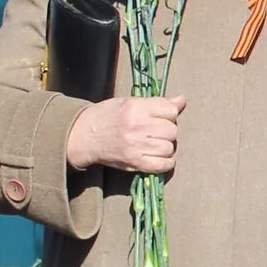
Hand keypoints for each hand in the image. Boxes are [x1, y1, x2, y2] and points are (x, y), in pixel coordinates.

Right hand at [66, 94, 182, 174]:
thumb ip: (157, 103)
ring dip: (166, 146)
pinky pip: (163, 165)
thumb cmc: (107, 115)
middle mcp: (138, 127)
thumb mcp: (130, 102)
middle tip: (155, 131)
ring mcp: (137, 147)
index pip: (171, 110)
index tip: (160, 116)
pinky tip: (159, 157)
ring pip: (169, 147)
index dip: (168, 113)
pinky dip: (166, 162)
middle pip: (172, 130)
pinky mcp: (135, 163)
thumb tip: (182, 100)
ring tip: (154, 143)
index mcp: (136, 108)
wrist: (84, 136)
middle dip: (167, 130)